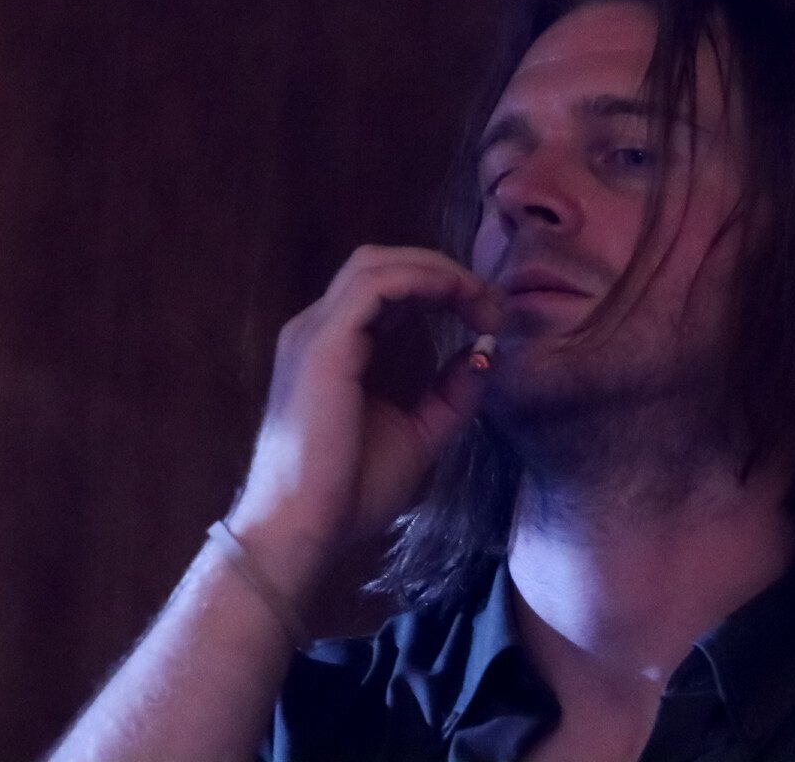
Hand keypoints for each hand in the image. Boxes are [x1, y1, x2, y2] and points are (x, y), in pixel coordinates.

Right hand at [227, 246, 501, 567]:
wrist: (302, 530)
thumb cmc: (348, 493)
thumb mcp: (419, 435)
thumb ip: (451, 394)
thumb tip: (485, 353)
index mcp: (335, 347)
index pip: (388, 291)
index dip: (441, 289)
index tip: (489, 315)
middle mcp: (317, 329)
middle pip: (382, 265)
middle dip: (443, 272)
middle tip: (491, 302)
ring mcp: (315, 332)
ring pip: (376, 264)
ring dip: (437, 272)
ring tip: (480, 298)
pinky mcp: (323, 344)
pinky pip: (375, 285)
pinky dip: (422, 281)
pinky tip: (456, 298)